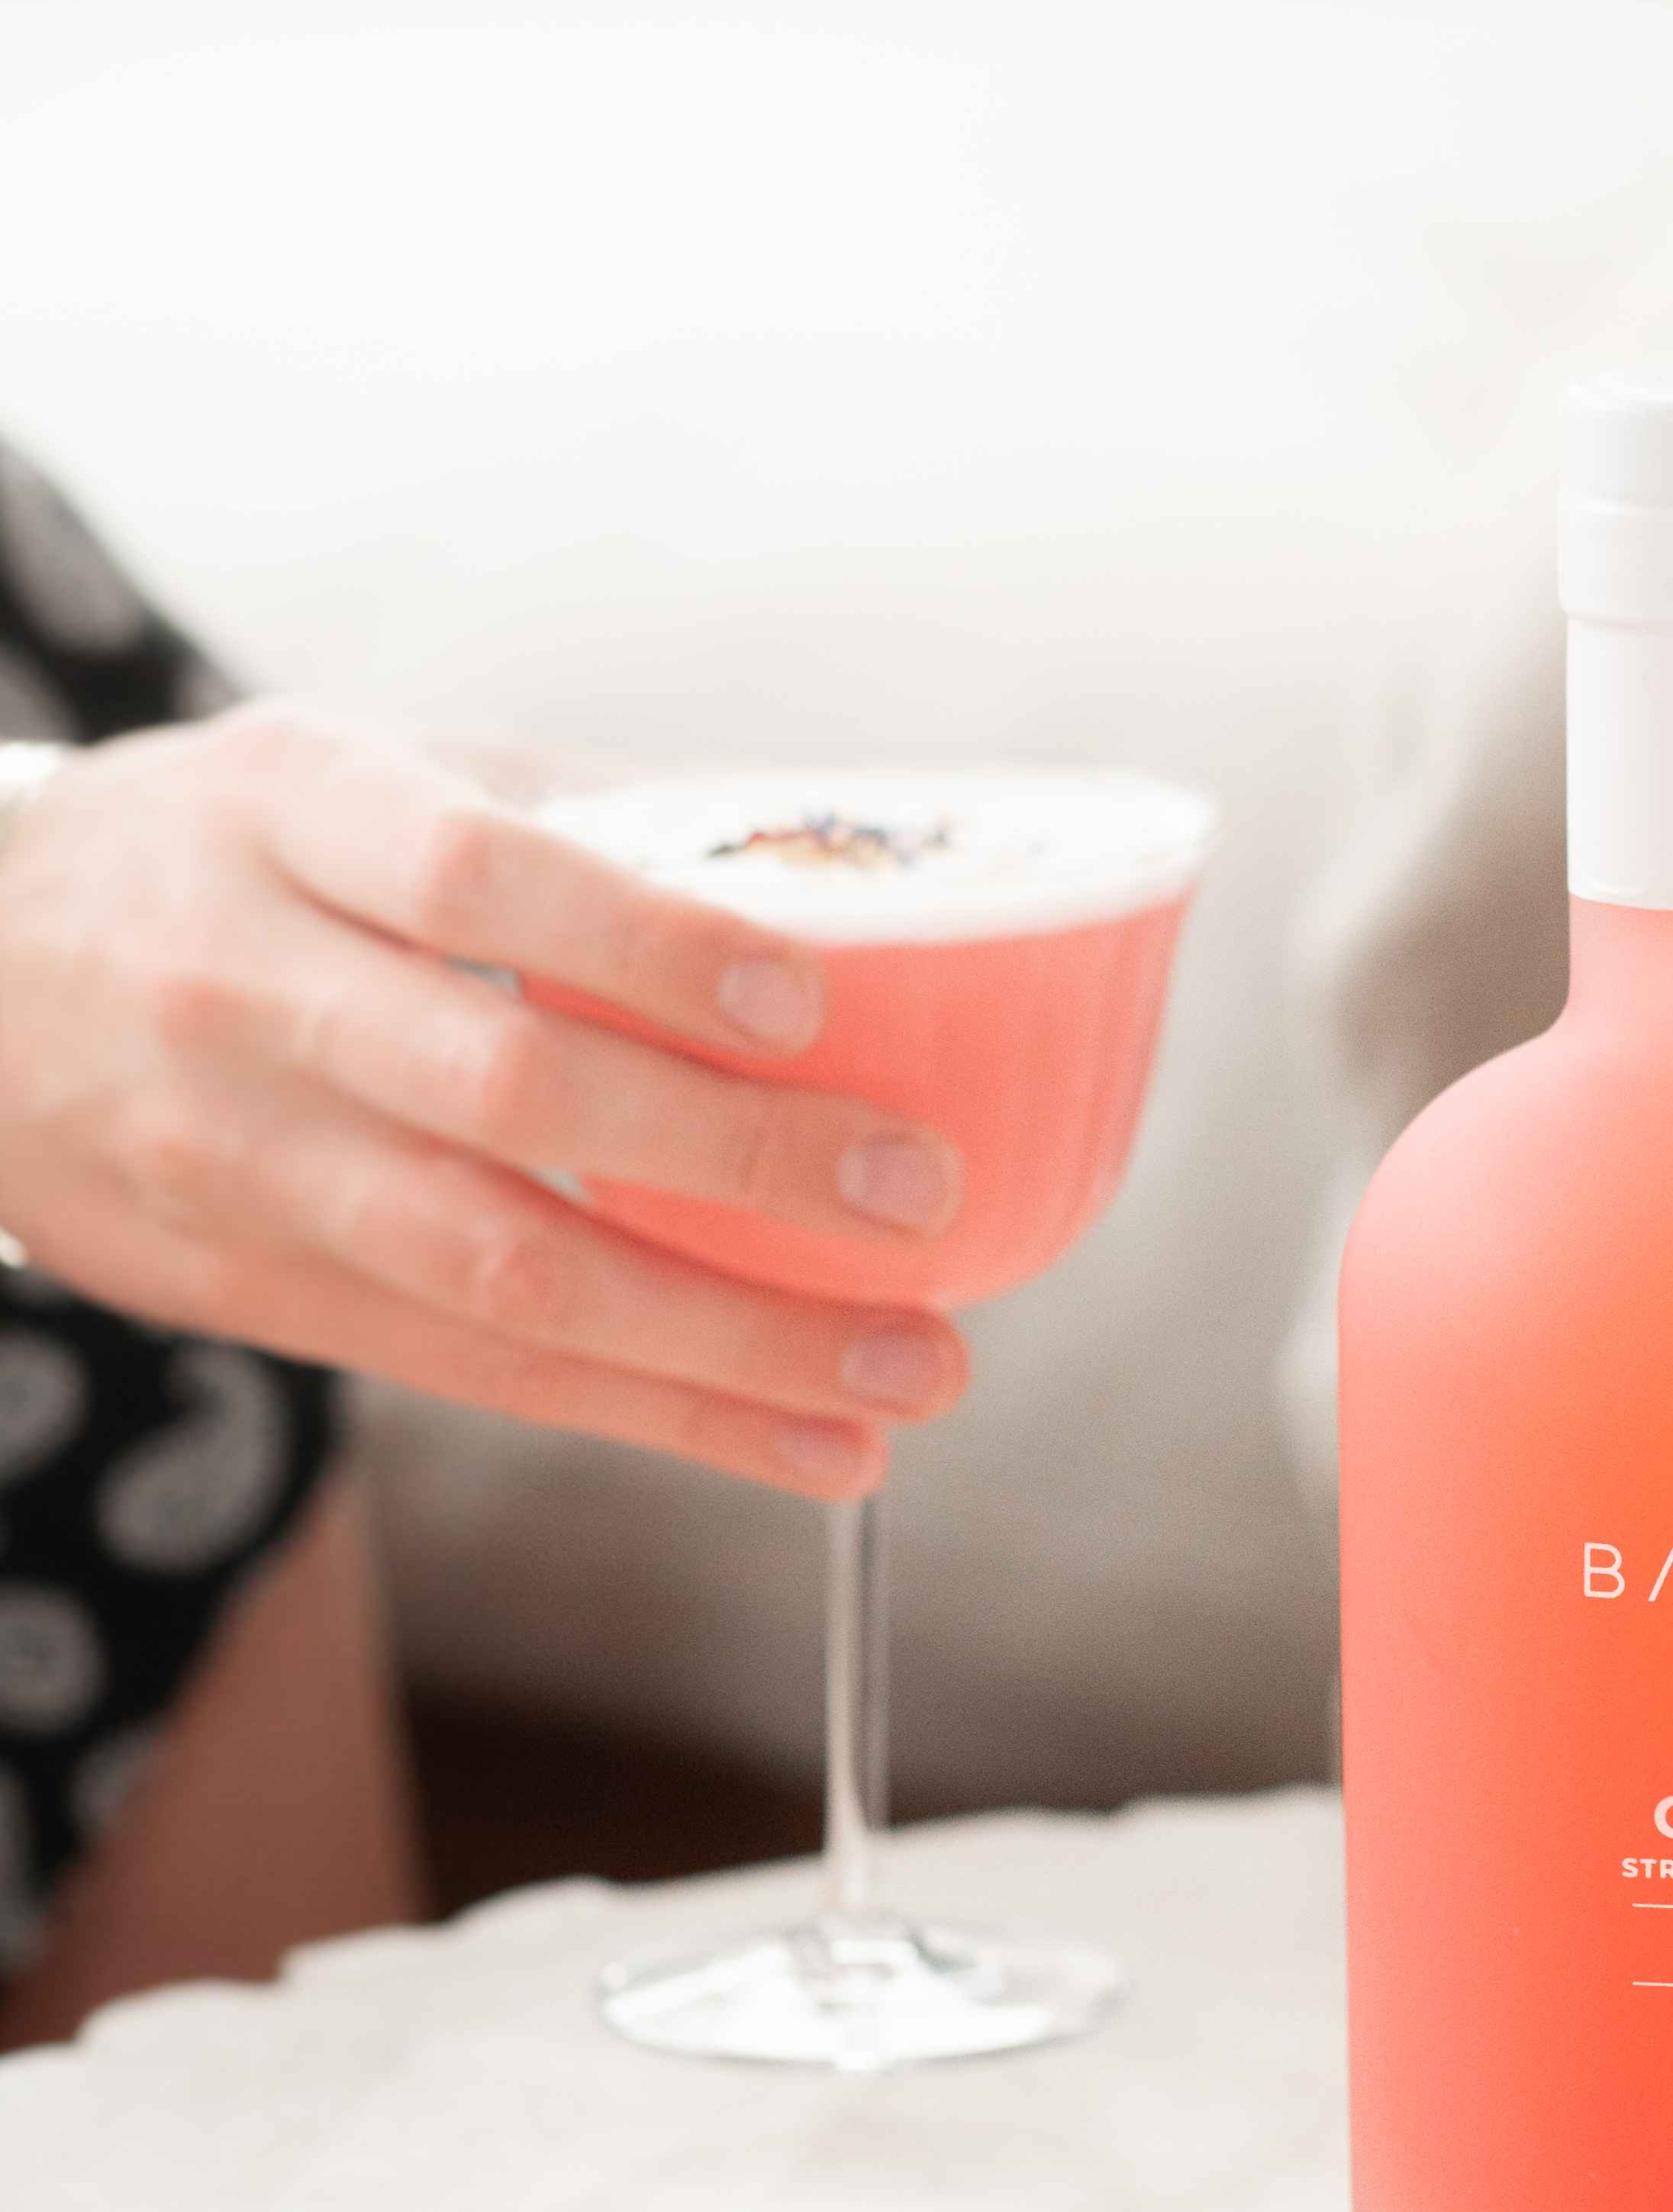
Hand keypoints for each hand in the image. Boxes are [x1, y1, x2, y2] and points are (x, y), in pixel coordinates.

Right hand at [0, 705, 974, 1494]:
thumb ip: (561, 815)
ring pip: (499, 1273)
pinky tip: (809, 1442)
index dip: (644, 945)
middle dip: (731, 1162)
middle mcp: (251, 992)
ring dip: (726, 1343)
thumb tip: (827, 862)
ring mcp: (243, 1160)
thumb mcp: (343, 769)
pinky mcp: (253, 1291)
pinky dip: (662, 1416)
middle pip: (505, 1094)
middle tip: (916, 1195)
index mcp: (289, 817)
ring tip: (907, 1373)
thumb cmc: (217, 857)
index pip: (473, 878)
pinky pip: (477, 1371)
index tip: (809, 1001)